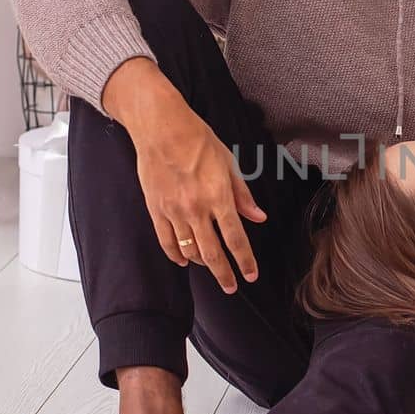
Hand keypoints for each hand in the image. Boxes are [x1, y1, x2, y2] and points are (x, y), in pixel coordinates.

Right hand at [130, 91, 266, 292]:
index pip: (235, 239)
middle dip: (224, 274)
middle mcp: (197, 209)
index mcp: (219, 197)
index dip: (245, 261)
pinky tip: (183, 260)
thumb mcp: (229, 163)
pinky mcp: (156, 209)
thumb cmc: (198, 140)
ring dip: (202, 264)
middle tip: (231, 287)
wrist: (161, 127)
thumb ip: (242, 195)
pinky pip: (166, 241)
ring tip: (211, 267)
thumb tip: (258, 217)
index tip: (250, 275)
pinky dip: (176, 254)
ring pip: (190, 250)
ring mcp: (174, 211)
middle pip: (213, 253)